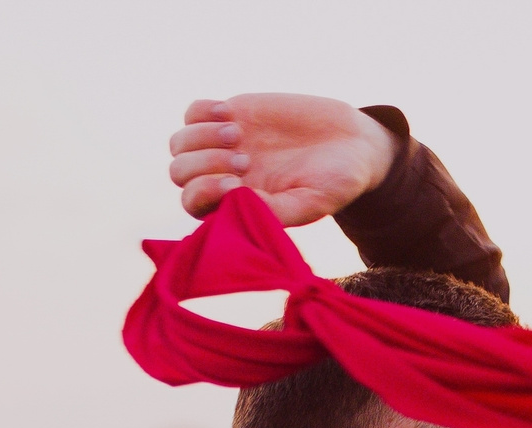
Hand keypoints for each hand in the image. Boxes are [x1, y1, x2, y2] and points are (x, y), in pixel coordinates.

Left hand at [167, 93, 398, 222]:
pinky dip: (204, 112)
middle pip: (180, 172)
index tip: (237, 184)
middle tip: (245, 158)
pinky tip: (234, 115)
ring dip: (201, 137)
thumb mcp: (312, 202)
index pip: (194, 203)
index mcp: (238, 205)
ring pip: (180, 143)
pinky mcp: (230, 114)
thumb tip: (236, 202)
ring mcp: (223, 145)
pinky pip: (193, 111)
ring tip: (238, 134)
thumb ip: (276, 211)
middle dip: (204, 164)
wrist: (352, 144)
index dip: (204, 193)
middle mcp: (224, 176)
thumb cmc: (335, 182)